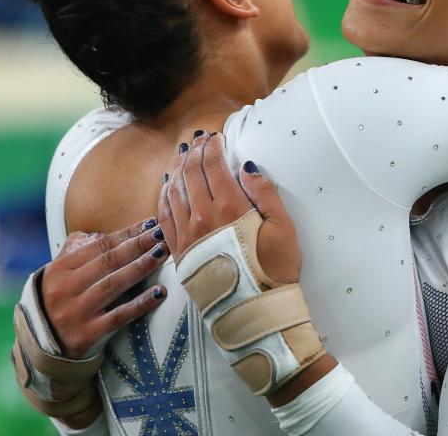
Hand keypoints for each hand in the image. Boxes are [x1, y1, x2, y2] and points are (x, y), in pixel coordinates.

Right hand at [41, 218, 168, 358]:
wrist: (44, 343)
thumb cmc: (60, 299)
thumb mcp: (60, 272)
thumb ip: (78, 249)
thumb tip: (103, 233)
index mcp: (60, 269)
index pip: (100, 246)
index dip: (127, 233)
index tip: (150, 224)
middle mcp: (66, 289)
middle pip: (109, 262)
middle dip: (139, 245)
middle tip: (162, 234)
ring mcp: (76, 313)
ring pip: (114, 285)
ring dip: (142, 267)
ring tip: (163, 253)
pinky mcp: (87, 335)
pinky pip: (119, 316)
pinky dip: (140, 304)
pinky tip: (160, 292)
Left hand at [159, 131, 300, 284]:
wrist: (254, 311)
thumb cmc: (274, 270)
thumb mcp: (283, 228)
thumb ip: (265, 193)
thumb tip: (247, 166)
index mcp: (231, 208)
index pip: (214, 166)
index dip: (213, 147)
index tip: (216, 136)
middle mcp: (204, 217)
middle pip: (192, 174)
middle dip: (195, 152)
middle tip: (200, 140)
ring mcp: (187, 234)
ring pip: (174, 191)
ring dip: (178, 169)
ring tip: (183, 156)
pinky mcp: (179, 251)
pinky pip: (164, 216)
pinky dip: (165, 195)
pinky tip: (168, 186)